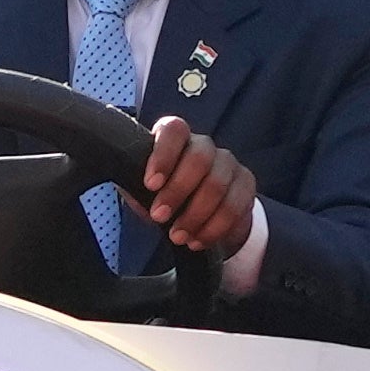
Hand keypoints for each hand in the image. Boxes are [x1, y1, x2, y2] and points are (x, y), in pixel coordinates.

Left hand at [138, 116, 255, 259]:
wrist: (197, 218)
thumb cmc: (162, 197)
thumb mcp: (142, 190)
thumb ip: (132, 183)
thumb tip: (124, 181)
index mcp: (176, 139)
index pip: (174, 130)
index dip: (163, 154)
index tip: (150, 183)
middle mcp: (204, 145)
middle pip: (199, 157)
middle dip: (177, 191)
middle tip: (159, 217)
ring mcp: (228, 163)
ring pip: (217, 183)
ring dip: (195, 215)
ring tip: (178, 236)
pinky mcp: (245, 185)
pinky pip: (235, 205)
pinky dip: (214, 228)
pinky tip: (198, 240)